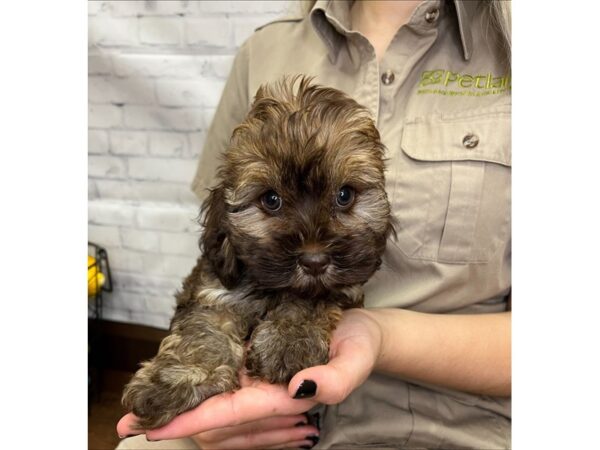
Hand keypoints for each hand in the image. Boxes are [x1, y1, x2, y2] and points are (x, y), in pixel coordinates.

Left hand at [116, 308, 381, 446]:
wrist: (361, 332)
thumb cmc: (359, 344)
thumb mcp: (355, 359)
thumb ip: (335, 380)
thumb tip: (298, 389)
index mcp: (285, 398)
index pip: (230, 415)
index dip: (191, 421)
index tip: (154, 426)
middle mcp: (267, 396)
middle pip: (214, 423)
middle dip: (175, 423)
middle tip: (130, 421)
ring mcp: (261, 385)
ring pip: (215, 412)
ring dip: (182, 413)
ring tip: (144, 410)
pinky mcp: (259, 369)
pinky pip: (224, 392)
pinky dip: (200, 396)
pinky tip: (181, 391)